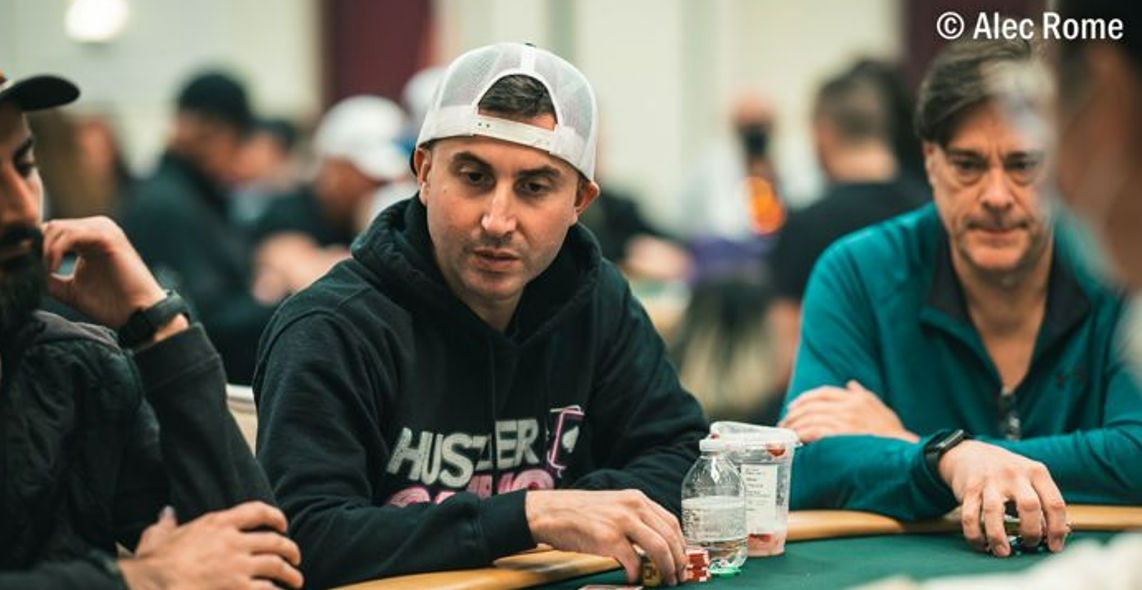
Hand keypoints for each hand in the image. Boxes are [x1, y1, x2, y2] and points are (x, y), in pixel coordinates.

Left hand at [42, 217, 166, 328]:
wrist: (136, 313)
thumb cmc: (111, 304)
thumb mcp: (71, 290)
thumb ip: (51, 277)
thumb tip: (32, 270)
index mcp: (90, 239)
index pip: (54, 231)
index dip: (38, 248)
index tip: (33, 270)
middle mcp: (97, 229)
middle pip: (53, 226)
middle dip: (39, 248)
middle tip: (39, 271)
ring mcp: (104, 231)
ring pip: (59, 228)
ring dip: (46, 250)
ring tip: (47, 271)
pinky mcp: (108, 237)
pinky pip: (71, 235)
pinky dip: (55, 250)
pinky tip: (54, 267)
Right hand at [120, 501, 303, 589]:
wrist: (153, 585)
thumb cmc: (153, 564)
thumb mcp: (157, 536)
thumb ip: (167, 523)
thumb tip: (167, 512)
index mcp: (217, 523)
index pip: (256, 511)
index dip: (275, 516)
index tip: (283, 524)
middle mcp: (234, 542)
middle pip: (275, 541)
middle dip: (290, 549)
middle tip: (296, 557)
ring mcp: (239, 566)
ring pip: (277, 566)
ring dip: (291, 574)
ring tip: (296, 581)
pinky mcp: (240, 589)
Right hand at [526, 490, 685, 585]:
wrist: (549, 513)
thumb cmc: (577, 513)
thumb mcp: (613, 507)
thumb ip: (634, 520)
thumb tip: (654, 544)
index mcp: (636, 498)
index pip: (671, 522)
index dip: (681, 544)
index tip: (682, 559)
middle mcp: (633, 506)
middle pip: (670, 536)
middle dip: (678, 560)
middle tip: (678, 575)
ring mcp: (621, 521)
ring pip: (659, 548)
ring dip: (666, 569)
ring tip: (665, 580)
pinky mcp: (608, 537)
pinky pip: (634, 561)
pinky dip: (637, 574)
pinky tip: (633, 578)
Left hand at [779, 380, 917, 442]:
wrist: (905, 452)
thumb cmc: (893, 435)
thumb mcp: (880, 409)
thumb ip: (864, 395)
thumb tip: (851, 385)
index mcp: (856, 399)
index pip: (823, 393)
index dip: (806, 398)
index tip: (795, 405)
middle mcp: (849, 407)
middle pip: (812, 405)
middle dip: (795, 413)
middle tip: (785, 423)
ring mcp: (845, 421)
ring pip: (810, 418)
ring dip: (794, 425)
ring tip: (787, 433)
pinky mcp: (842, 435)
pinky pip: (815, 432)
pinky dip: (802, 434)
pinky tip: (796, 440)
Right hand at [938, 440, 1068, 556]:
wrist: (971, 454)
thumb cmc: (1007, 474)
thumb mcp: (1030, 479)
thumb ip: (1042, 504)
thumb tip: (1053, 535)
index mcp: (1036, 472)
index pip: (1054, 504)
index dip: (1057, 530)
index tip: (1053, 547)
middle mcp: (1014, 474)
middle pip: (1029, 506)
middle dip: (1031, 532)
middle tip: (1028, 544)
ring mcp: (990, 480)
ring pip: (994, 512)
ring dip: (998, 537)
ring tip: (1003, 552)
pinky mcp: (969, 488)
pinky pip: (970, 516)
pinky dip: (974, 534)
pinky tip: (980, 544)